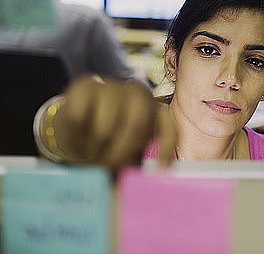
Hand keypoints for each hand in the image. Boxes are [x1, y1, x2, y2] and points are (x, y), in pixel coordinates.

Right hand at [53, 76, 175, 170]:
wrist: (79, 118)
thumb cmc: (110, 142)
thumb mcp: (126, 154)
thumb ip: (133, 169)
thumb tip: (134, 199)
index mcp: (155, 112)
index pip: (168, 127)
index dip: (166, 147)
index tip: (160, 170)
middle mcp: (140, 95)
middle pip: (138, 124)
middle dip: (121, 152)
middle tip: (107, 168)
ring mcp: (114, 86)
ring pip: (106, 125)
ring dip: (95, 148)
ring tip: (90, 155)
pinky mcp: (87, 84)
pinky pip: (81, 115)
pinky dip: (76, 135)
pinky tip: (77, 138)